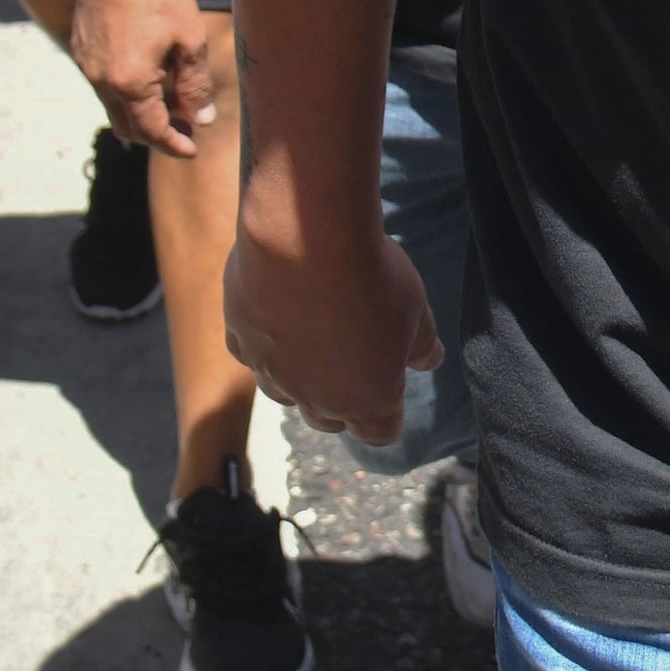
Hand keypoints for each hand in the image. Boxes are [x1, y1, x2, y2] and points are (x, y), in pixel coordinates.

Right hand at [64, 0, 221, 153]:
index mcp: (130, 83)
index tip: (192, 150)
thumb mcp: (189, 40)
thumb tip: (202, 118)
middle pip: (129, 127)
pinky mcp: (81, 51)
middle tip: (186, 126)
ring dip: (142, 112)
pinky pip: (103, 86)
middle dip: (158, 134)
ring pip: (114, 107)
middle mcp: (102, 82)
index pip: (152, 131)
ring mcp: (87, 67)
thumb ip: (195, 85)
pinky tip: (150, 73)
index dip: (174, 144)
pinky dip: (126, 92)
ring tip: (172, 97)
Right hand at [222, 173, 436, 443]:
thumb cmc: (371, 276)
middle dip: (341, 402)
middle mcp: (313, 396)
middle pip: (326, 419)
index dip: (388, 418)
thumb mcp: (414, 308)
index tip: (392, 394)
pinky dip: (263, 346)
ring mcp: (271, 370)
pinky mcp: (240, 336)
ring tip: (314, 344)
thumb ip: (421, 343)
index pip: (379, 433)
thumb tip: (429, 359)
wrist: (306, 237)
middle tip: (354, 367)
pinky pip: (249, 355)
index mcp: (365, 398)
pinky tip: (275, 321)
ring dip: (299, 378)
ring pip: (283, 393)